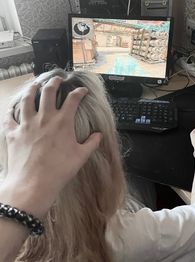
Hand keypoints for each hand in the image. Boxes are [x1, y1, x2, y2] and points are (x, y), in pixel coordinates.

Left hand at [1, 76, 101, 216]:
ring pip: (28, 99)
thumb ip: (92, 143)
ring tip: (34, 84)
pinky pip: (10, 116)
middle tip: (57, 79)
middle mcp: (44, 118)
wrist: (34, 184)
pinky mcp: (13, 133)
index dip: (79, 93)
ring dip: (32, 89)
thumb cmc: (60, 170)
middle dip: (54, 82)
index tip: (83, 91)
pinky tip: (12, 106)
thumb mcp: (81, 156)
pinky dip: (11, 109)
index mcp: (62, 122)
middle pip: (48, 92)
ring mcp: (27, 124)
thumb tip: (99, 135)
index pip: (73, 100)